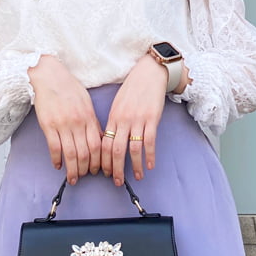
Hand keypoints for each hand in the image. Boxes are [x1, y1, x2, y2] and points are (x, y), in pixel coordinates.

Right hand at [28, 55, 101, 184]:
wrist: (49, 75)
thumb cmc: (69, 88)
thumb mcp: (86, 102)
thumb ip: (92, 121)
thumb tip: (98, 138)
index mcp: (89, 117)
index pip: (98, 145)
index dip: (99, 161)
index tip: (98, 170)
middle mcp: (78, 122)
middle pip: (85, 153)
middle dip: (86, 168)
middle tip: (84, 176)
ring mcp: (63, 124)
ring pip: (71, 153)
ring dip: (72, 169)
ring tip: (72, 178)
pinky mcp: (48, 125)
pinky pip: (54, 147)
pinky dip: (57, 159)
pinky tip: (58, 165)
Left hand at [101, 54, 169, 185]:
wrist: (149, 73)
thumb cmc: (133, 89)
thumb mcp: (118, 104)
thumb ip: (114, 122)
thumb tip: (109, 140)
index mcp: (112, 117)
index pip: (104, 144)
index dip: (104, 161)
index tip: (105, 172)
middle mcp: (123, 120)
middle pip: (116, 150)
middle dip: (116, 169)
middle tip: (118, 182)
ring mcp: (137, 120)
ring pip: (133, 149)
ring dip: (134, 166)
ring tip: (137, 177)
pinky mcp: (152, 119)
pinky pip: (149, 142)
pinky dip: (150, 156)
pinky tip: (151, 165)